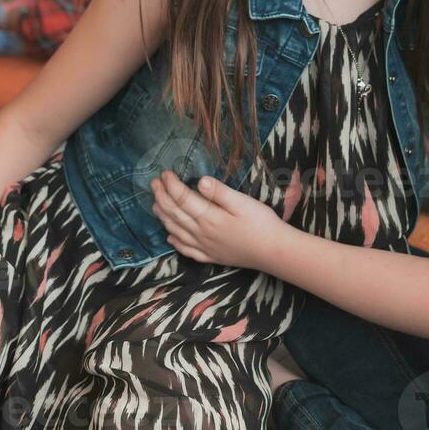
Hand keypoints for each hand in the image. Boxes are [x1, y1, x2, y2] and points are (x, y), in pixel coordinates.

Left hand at [150, 171, 284, 269]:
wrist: (274, 252)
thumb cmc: (261, 223)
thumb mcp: (243, 203)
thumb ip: (220, 192)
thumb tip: (200, 181)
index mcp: (209, 217)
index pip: (182, 198)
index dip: (171, 185)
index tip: (164, 173)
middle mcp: (202, 233)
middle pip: (175, 214)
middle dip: (162, 197)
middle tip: (154, 183)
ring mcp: (205, 247)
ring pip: (177, 231)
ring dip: (163, 217)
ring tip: (155, 205)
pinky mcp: (212, 256)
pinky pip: (188, 251)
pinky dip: (176, 243)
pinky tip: (170, 238)